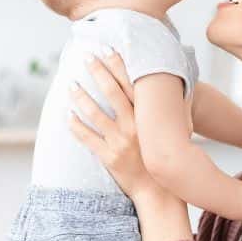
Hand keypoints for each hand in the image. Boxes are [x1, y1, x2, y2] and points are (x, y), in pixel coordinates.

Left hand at [68, 50, 163, 200]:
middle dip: (98, 72)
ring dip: (80, 97)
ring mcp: (120, 142)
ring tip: (70, 84)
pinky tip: (68, 114)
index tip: (108, 49)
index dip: (118, 65)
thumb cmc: (165, 157)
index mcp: (148, 118)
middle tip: (87, 57)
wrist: (160, 191)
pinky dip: (76, 126)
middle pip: (111, 93)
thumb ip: (168, 110)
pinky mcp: (109, 157)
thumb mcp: (172, 130)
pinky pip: (87, 138)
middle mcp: (134, 127)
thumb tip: (174, 86)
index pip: (131, 84)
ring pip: (95, 114)